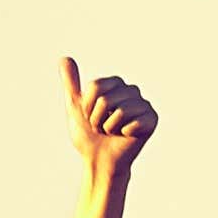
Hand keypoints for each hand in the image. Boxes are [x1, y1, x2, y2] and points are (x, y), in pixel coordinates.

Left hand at [68, 59, 157, 175]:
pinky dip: (124, 133)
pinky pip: (133, 122)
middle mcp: (131, 91)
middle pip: (106, 99)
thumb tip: (64, 58)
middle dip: (97, 118)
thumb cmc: (89, 135)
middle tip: (102, 127)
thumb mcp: (76, 106)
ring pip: (119, 111)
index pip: (95, 87)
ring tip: (112, 132)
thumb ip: (72, 83)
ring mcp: (143, 105)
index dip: (87, 106)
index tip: (90, 115)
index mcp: (115, 84)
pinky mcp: (152, 119)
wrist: (100, 160)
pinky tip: (126, 136)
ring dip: (109, 127)